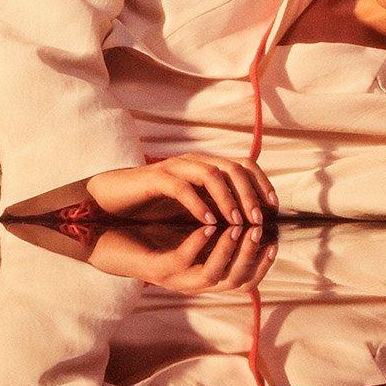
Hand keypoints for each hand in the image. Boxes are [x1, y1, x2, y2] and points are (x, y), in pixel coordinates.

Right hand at [84, 154, 277, 225]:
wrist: (111, 199)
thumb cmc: (153, 206)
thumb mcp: (192, 207)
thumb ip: (216, 208)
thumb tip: (250, 222)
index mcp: (206, 166)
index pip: (244, 166)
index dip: (262, 185)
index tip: (273, 209)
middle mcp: (194, 162)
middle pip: (233, 168)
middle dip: (250, 195)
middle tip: (258, 221)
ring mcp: (174, 167)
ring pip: (211, 174)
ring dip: (229, 200)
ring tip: (237, 224)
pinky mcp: (155, 178)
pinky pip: (181, 187)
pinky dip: (198, 204)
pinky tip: (208, 223)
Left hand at [87, 223, 276, 294]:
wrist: (110, 241)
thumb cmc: (152, 234)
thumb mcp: (191, 233)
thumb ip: (218, 228)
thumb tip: (250, 213)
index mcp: (207, 276)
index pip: (246, 280)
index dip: (263, 263)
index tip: (276, 240)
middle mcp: (194, 283)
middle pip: (236, 280)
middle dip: (252, 254)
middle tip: (261, 229)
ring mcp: (176, 279)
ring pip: (213, 274)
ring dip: (229, 251)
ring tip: (237, 226)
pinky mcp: (157, 270)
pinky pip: (183, 261)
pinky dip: (198, 245)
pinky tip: (206, 226)